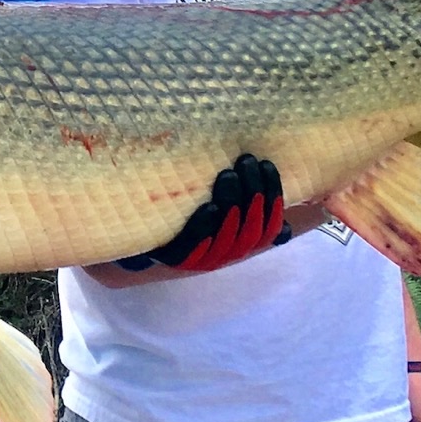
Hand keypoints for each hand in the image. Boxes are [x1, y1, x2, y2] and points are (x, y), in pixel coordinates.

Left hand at [118, 153, 289, 272]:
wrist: (138, 226)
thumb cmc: (185, 207)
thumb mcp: (217, 199)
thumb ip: (246, 198)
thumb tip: (282, 207)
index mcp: (240, 242)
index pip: (269, 227)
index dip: (272, 197)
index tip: (266, 164)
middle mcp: (224, 254)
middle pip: (249, 232)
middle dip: (252, 195)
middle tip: (245, 162)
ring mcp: (199, 259)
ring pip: (225, 241)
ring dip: (231, 206)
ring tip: (228, 175)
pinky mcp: (172, 258)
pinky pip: (190, 249)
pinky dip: (203, 229)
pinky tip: (209, 207)